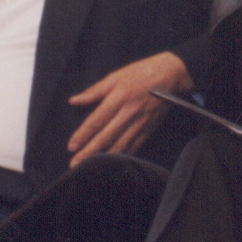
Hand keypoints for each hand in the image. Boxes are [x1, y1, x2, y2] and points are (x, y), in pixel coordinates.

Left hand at [66, 52, 190, 164]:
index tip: (71, 147)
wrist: (171, 75)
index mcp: (118, 98)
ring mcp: (140, 123)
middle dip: (89, 152)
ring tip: (90, 168)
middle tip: (75, 165)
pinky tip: (112, 164)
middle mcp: (129, 113)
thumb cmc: (140, 73)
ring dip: (104, 159)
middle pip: (106, 137)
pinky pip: (134, 146)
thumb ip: (94, 91)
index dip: (83, 135)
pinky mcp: (149, 129)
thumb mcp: (115, 76)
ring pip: (120, 145)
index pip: (96, 120)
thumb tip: (73, 101)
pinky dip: (122, 156)